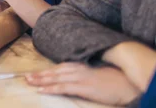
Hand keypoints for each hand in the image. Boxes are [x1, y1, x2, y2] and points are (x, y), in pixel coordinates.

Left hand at [26, 63, 140, 105]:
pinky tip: (42, 90)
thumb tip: (75, 78)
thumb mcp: (97, 74)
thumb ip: (85, 74)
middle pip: (54, 71)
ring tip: (29, 82)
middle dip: (39, 75)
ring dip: (41, 80)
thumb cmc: (116, 79)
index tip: (34, 73)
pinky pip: (63, 87)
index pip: (59, 67)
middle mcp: (78, 68)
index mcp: (81, 65)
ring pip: (55, 78)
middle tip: (26, 77)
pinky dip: (51, 88)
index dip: (46, 71)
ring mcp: (80, 77)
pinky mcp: (84, 86)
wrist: (129, 82)